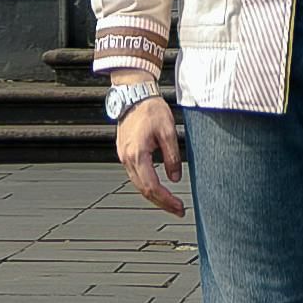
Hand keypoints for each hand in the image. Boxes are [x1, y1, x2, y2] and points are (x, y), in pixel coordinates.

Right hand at [113, 94, 186, 214]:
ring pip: (138, 184)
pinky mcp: (124, 152)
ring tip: (170, 201)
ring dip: (154, 195)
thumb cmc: (150, 108)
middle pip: (143, 190)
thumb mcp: (168, 131)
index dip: (166, 200)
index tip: (179, 207)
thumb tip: (175, 177)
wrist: (134, 93)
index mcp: (137, 154)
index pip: (152, 187)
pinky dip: (146, 184)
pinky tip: (157, 186)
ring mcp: (123, 156)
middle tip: (177, 209)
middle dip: (161, 202)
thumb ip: (172, 156)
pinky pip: (135, 175)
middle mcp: (127, 158)